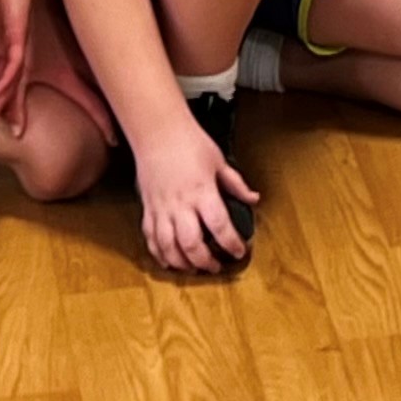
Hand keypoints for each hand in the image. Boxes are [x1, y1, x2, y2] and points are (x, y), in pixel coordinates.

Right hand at [135, 120, 258, 275]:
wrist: (158, 131)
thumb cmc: (189, 142)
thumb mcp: (219, 161)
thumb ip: (236, 184)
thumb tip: (253, 198)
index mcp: (202, 192)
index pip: (219, 226)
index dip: (231, 243)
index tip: (239, 251)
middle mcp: (181, 204)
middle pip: (191, 244)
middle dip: (205, 262)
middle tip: (216, 267)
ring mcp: (162, 209)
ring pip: (168, 247)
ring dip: (182, 264)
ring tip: (194, 269)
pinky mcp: (148, 209)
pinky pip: (151, 239)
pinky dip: (159, 255)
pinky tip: (169, 261)